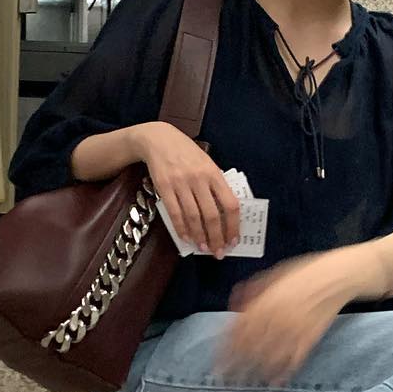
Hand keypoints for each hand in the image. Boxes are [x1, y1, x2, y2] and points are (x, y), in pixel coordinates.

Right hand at [130, 122, 239, 255]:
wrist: (159, 139)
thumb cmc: (186, 153)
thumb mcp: (207, 163)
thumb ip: (216, 184)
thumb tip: (224, 213)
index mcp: (214, 174)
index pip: (230, 204)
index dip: (233, 226)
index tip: (233, 240)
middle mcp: (199, 179)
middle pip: (212, 215)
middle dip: (216, 238)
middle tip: (218, 252)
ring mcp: (181, 184)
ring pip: (193, 217)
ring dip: (199, 236)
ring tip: (203, 247)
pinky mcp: (165, 187)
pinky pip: (175, 213)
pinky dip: (182, 228)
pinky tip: (186, 238)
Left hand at [217, 253, 356, 385]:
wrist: (336, 276)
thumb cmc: (303, 272)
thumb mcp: (272, 274)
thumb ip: (252, 291)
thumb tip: (235, 306)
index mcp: (264, 303)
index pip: (238, 331)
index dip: (226, 349)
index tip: (218, 362)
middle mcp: (275, 319)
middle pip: (250, 348)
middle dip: (235, 366)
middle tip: (225, 380)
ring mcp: (293, 331)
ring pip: (270, 357)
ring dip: (256, 373)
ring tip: (245, 385)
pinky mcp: (310, 339)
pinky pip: (294, 361)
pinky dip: (284, 373)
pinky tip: (275, 383)